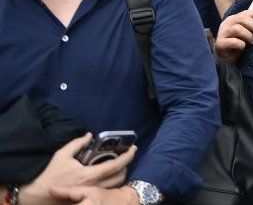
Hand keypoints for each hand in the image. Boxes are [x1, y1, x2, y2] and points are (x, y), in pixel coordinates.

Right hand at [19, 134, 134, 204]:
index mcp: (89, 174)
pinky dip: (110, 183)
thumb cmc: (49, 174)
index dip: (127, 156)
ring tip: (117, 166)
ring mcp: (91, 194)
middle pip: (120, 177)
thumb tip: (89, 135)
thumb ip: (77, 144)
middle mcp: (93, 186)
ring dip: (120, 175)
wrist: (37, 194)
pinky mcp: (88, 199)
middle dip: (126, 166)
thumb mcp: (62, 155)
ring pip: (115, 186)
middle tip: (125, 157)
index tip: (134, 149)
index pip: (115, 165)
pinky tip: (107, 176)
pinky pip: (106, 191)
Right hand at [215, 8, 252, 61]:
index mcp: (233, 19)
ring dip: (248, 35)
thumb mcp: (246, 33)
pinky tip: (243, 46)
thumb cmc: (238, 43)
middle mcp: (227, 24)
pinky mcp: (220, 44)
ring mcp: (222, 33)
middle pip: (241, 18)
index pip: (245, 13)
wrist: (226, 58)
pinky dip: (240, 43)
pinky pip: (232, 41)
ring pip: (237, 28)